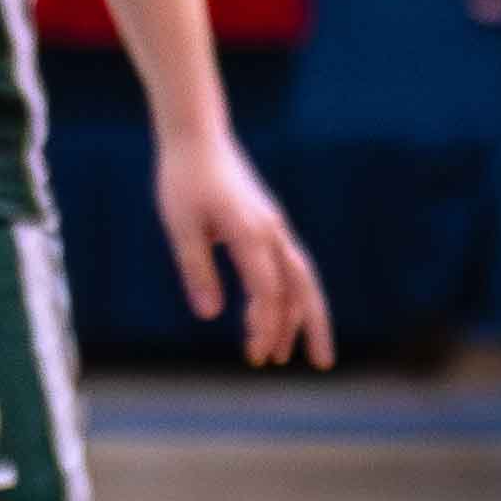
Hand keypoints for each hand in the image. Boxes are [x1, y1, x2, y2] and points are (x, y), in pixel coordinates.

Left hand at [155, 129, 333, 368]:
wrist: (196, 135)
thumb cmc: (182, 178)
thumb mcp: (180, 225)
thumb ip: (196, 268)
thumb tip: (210, 315)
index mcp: (250, 233)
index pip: (268, 291)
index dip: (267, 326)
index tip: (257, 356)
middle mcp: (271, 231)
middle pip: (304, 286)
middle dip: (313, 327)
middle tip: (320, 365)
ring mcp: (273, 226)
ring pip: (300, 278)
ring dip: (300, 315)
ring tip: (289, 352)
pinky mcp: (267, 223)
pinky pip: (286, 265)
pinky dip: (285, 293)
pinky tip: (269, 313)